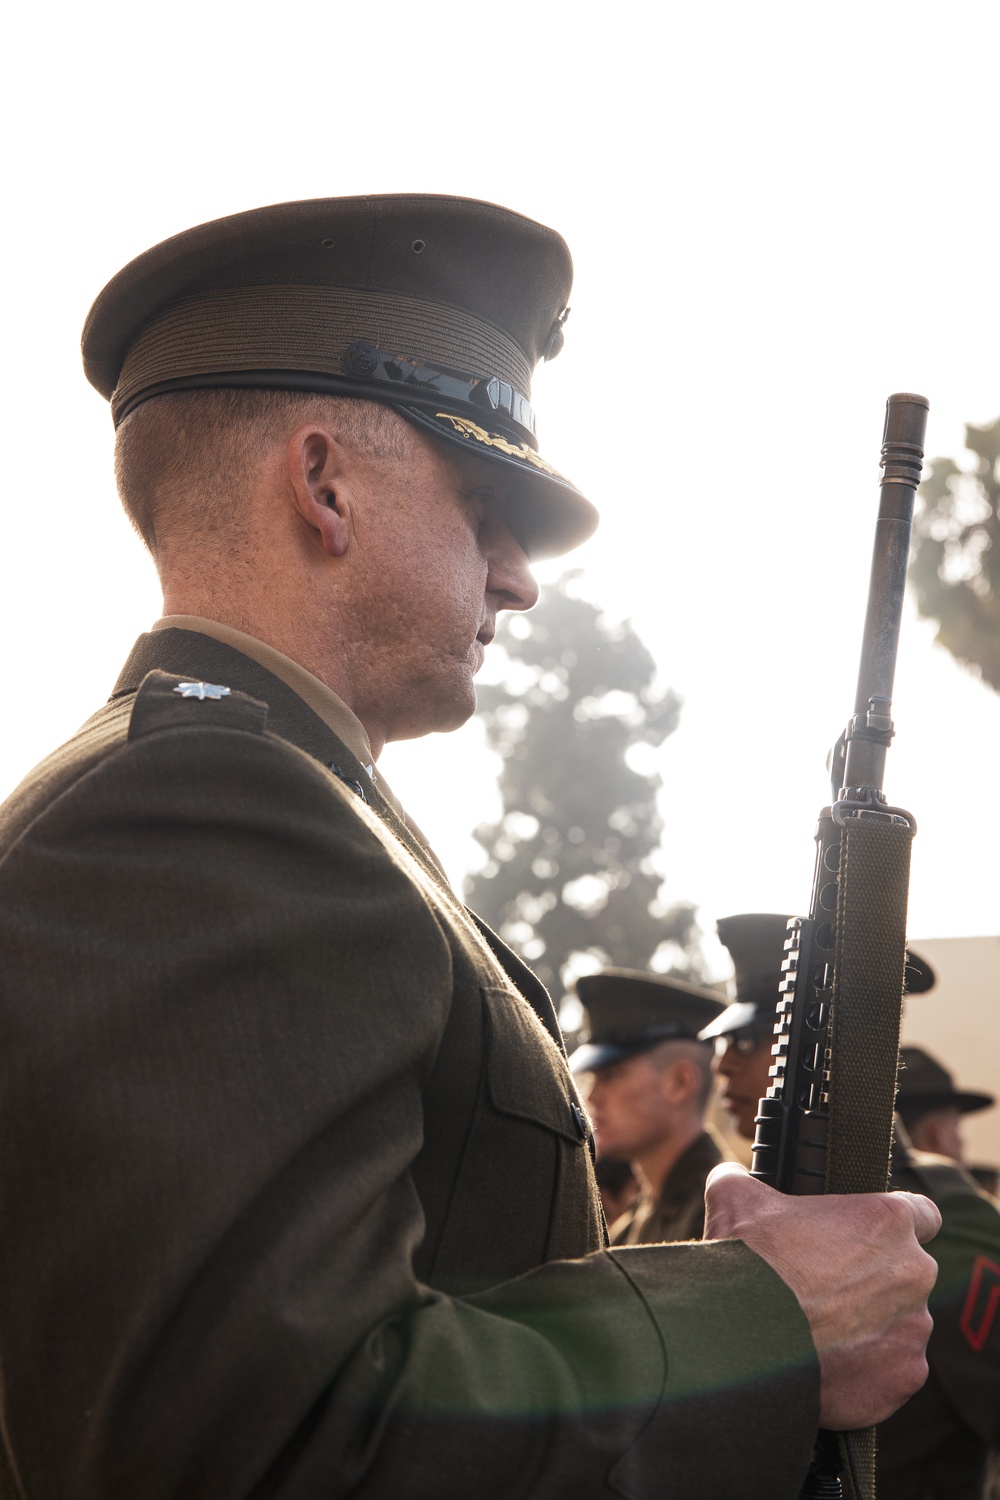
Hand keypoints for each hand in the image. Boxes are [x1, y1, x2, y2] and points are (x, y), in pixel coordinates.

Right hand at [703, 1162, 940, 1428]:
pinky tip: (828, 1363)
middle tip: (829, 1288)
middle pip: (908, 1273)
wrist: (741, 1336)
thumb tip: (729, 1176)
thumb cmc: (748, 1259)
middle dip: (876, 1281)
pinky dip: (867, 1368)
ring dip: (872, 1325)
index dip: (896, 1226)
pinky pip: (893, 1369)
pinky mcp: (904, 1376)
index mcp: (888, 1220)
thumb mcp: (735, 1197)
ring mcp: (913, 1328)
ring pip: (902, 1324)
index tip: (870, 1237)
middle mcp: (914, 1271)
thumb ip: (744, 1179)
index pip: (924, 1215)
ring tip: (823, 1331)